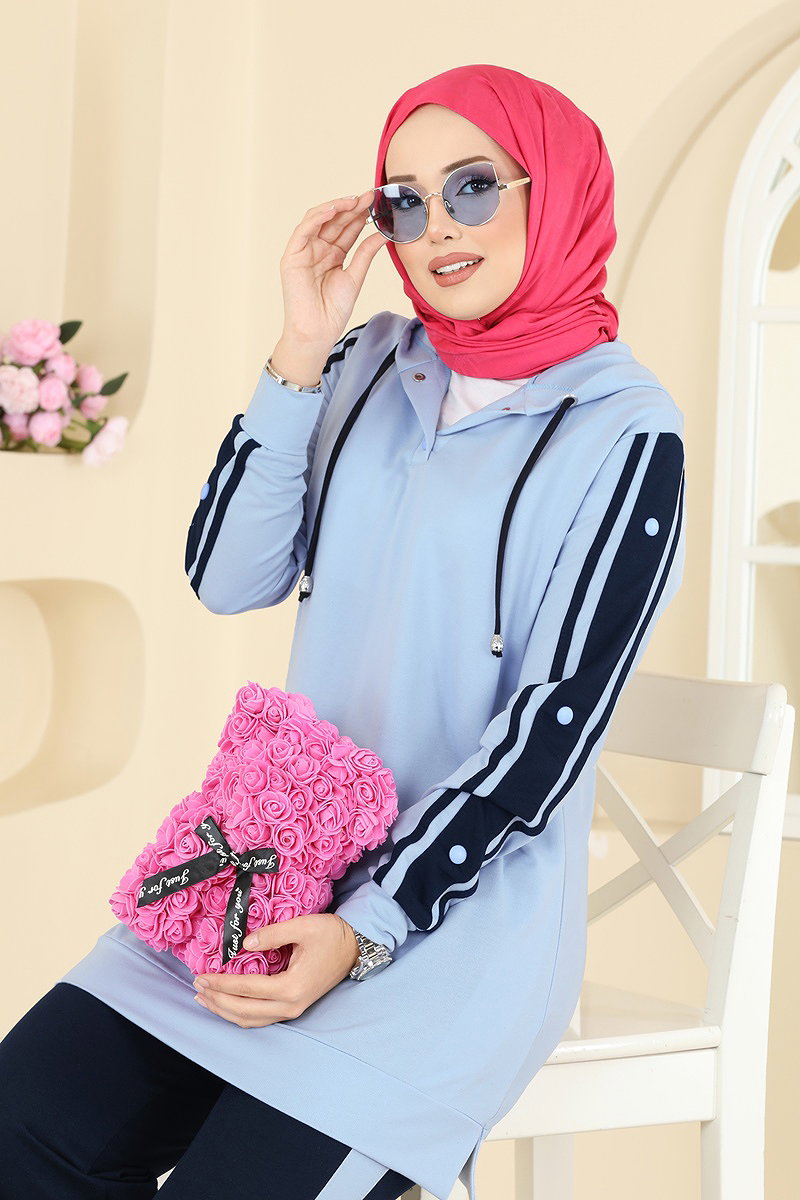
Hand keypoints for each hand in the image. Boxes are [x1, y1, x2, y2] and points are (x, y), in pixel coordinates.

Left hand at [192, 913, 359, 1028]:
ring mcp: (292, 1010)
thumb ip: (271, 934)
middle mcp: (290, 1005)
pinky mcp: (293, 1008)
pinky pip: (259, 1018)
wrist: (355, 947)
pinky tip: (227, 1004)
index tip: (202, 974)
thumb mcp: (303, 926)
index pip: (246, 989)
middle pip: (243, 1011)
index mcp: (291, 987)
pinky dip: (239, 1014)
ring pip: (250, 1020)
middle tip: (197, 986)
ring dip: (224, 1011)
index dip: (221, 983)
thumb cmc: (330, 935)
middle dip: (217, 1000)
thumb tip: (244, 944)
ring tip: (204, 998)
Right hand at [278, 188, 384, 355]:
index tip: (377, 202)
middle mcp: (318, 250)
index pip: (347, 229)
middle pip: (335, 222)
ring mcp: (304, 251)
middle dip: (352, 207)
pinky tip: (334, 209)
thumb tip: (383, 234)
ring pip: (319, 221)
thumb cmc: (333, 310)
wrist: (317, 332)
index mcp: (333, 255)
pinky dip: (318, 216)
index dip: (361, 215)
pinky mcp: (292, 256)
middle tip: (371, 196)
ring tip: (356, 200)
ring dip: (337, 207)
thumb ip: (365, 254)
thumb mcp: (355, 276)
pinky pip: (304, 230)